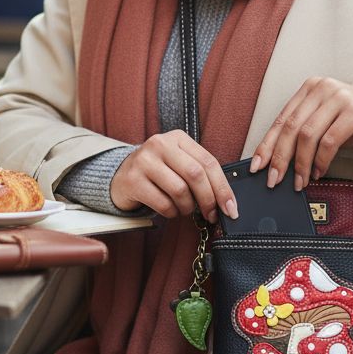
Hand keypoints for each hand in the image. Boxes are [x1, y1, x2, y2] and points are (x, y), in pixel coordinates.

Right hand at [110, 131, 238, 222]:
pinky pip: (163, 203)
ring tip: (184, 209)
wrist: (121, 176)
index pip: (208, 161)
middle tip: (212, 215)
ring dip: (187, 207)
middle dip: (208, 199)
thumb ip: (200, 174)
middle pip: (195, 174)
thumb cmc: (158, 172)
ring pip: (179, 190)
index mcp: (178, 138)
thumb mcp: (179, 163)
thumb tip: (226, 200)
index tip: (231, 208)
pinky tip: (169, 210)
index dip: (223, 187)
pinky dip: (172, 213)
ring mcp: (144, 161)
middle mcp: (160, 144)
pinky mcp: (133, 180)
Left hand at [249, 78, 352, 190]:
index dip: (266, 144)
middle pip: (291, 127)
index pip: (281, 119)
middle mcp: (322, 87)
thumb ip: (303, 133)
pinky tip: (319, 173)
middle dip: (279, 157)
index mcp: (310, 88)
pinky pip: (329, 141)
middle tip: (274, 179)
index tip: (257, 165)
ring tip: (300, 182)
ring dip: (301, 163)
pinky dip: (321, 160)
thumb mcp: (325, 123)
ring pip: (307, 135)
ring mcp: (339, 97)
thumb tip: (277, 160)